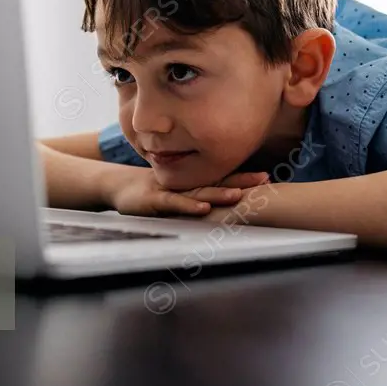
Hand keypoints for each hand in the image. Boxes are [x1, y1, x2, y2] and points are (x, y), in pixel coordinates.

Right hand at [105, 169, 270, 216]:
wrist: (119, 187)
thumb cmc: (152, 192)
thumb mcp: (177, 193)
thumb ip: (198, 195)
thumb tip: (225, 201)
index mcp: (194, 183)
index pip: (223, 178)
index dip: (244, 177)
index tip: (266, 176)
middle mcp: (186, 184)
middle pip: (218, 182)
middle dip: (241, 181)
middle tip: (264, 179)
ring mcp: (171, 191)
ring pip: (199, 192)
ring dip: (220, 193)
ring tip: (239, 195)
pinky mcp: (156, 201)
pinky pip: (175, 203)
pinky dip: (189, 206)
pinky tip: (204, 209)